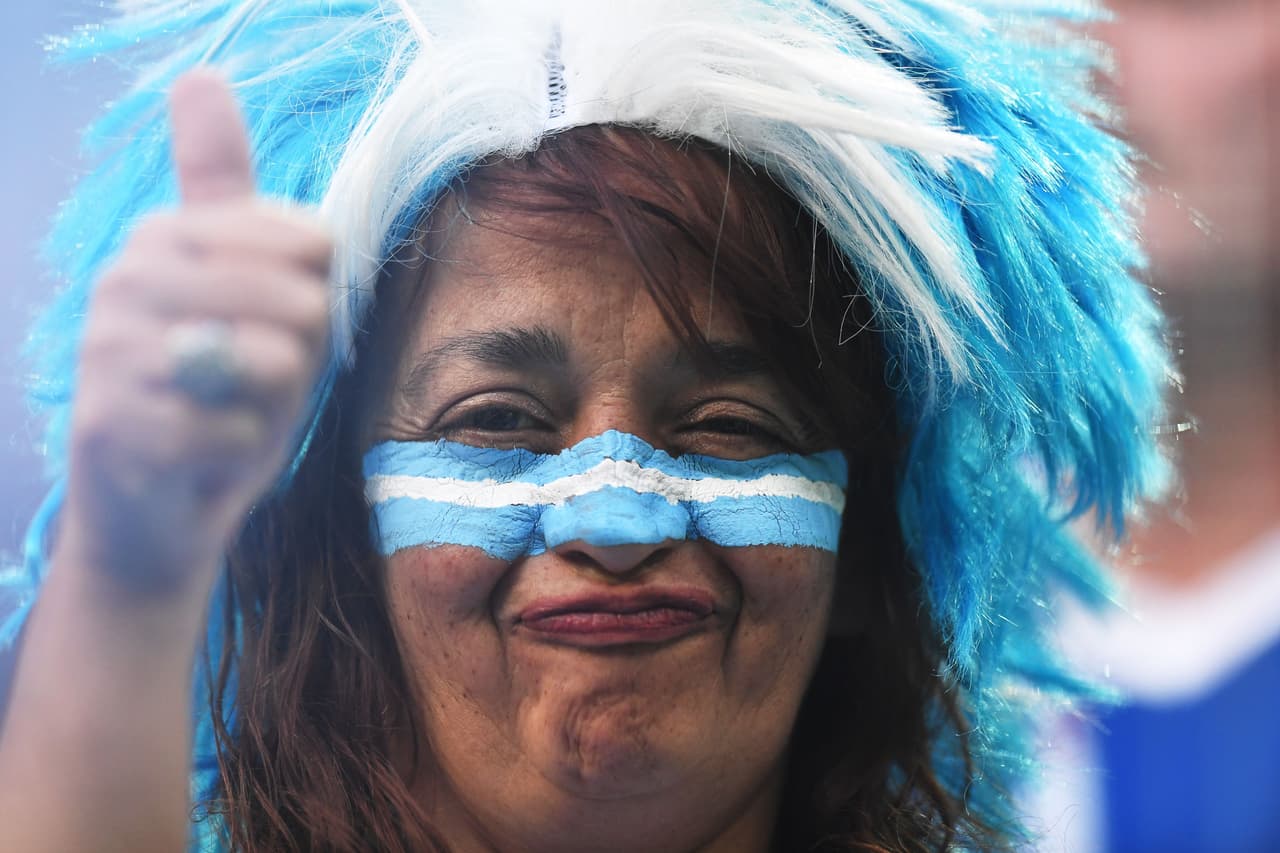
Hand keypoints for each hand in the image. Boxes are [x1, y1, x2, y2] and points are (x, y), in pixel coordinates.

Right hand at [58, 70, 332, 596]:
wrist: (162, 507)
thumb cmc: (224, 397)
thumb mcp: (254, 293)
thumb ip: (231, 197)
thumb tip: (201, 73)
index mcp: (170, 234)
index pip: (312, 244)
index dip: (317, 306)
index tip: (271, 333)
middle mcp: (128, 274)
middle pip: (303, 301)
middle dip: (300, 362)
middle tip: (251, 386)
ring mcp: (109, 344)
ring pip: (272, 362)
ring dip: (270, 408)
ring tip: (227, 413)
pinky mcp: (109, 419)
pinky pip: (237, 430)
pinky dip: (239, 455)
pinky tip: (201, 455)